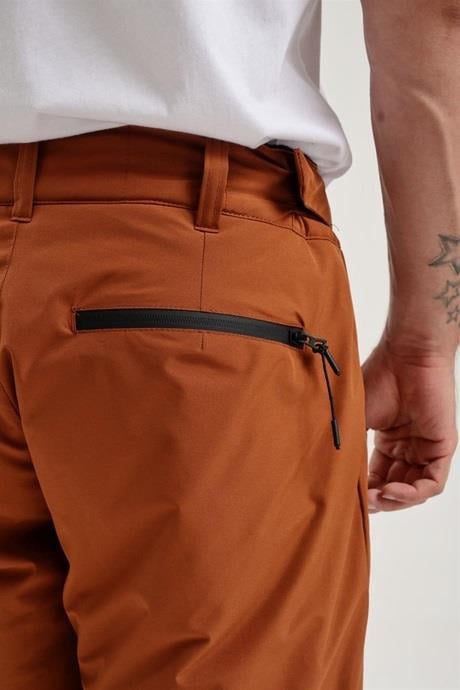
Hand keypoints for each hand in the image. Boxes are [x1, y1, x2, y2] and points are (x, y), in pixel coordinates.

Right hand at [362, 334, 457, 511]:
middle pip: (395, 487)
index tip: (348, 495)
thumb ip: (348, 446)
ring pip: (415, 490)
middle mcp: (407, 448)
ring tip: (378, 497)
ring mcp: (425, 448)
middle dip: (380, 500)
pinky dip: (414, 493)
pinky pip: (433, 483)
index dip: (365, 490)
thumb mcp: (355, 419)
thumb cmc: (379, 378)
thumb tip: (330, 473)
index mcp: (387, 442)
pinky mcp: (442, 447)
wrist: (406, 356)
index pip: (377, 476)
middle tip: (364, 501)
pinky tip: (394, 490)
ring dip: (396, 500)